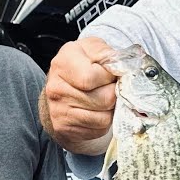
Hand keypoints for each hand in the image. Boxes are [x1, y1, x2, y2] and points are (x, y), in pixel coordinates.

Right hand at [39, 36, 118, 152]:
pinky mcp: (64, 127)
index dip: (109, 77)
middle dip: (114, 93)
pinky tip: (97, 111)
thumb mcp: (93, 50)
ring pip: (104, 117)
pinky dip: (103, 122)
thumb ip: (107, 53)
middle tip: (109, 87)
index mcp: (63, 62)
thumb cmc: (82, 66)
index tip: (110, 74)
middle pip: (103, 99)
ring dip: (110, 109)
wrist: (62, 88)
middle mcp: (56, 87)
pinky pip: (98, 129)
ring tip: (103, 99)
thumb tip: (123, 66)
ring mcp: (58, 109)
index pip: (91, 77)